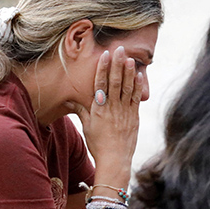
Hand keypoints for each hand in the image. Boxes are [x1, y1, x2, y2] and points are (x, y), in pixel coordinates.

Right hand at [67, 46, 142, 181]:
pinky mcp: (134, 117)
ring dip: (129, 72)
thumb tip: (69, 98)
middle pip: (115, 82)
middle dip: (117, 64)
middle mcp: (112, 108)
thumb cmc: (98, 144)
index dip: (103, 68)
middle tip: (120, 49)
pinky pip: (136, 98)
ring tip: (130, 58)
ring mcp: (125, 112)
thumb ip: (81, 110)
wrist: (115, 159)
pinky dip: (138, 86)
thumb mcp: (87, 126)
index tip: (105, 55)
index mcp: (99, 109)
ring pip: (127, 88)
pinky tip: (140, 75)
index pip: (100, 84)